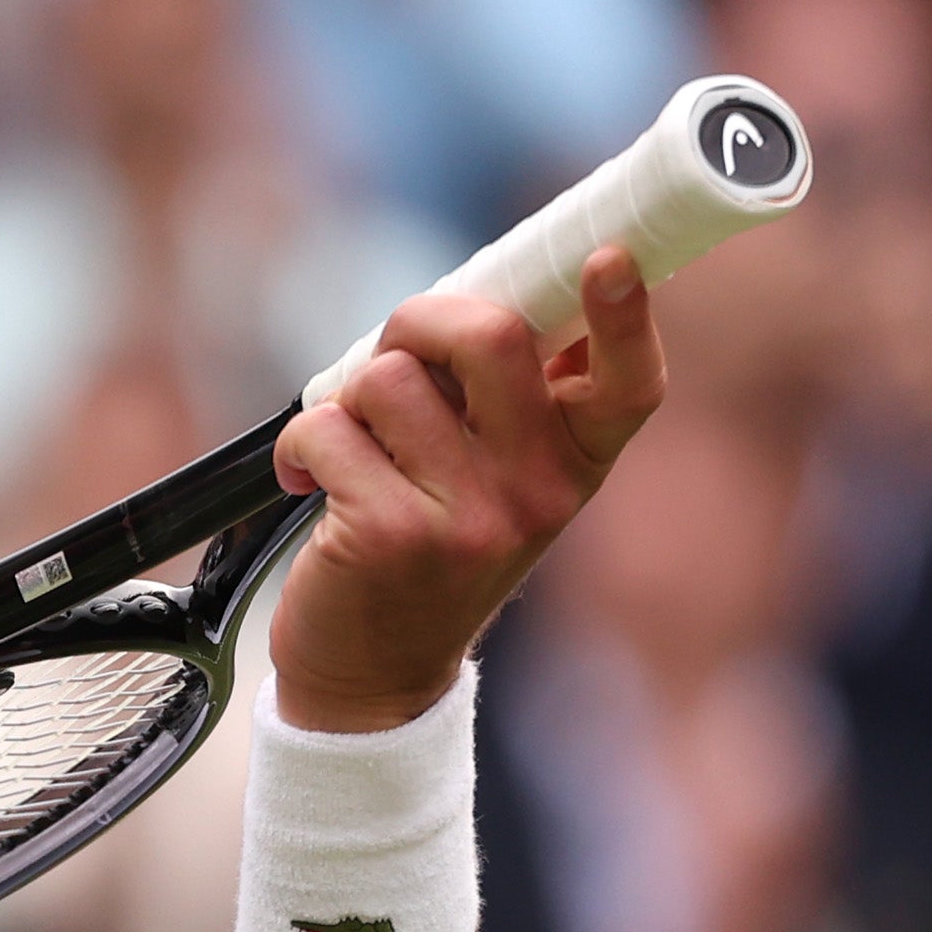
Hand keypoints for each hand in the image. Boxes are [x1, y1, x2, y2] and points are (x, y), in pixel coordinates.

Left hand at [267, 245, 664, 730]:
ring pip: (390, 377)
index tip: (609, 258)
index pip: (630, 385)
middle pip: (493, 336)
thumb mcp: (498, 481)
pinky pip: (327, 428)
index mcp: (577, 464)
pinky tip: (309, 483)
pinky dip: (301, 444)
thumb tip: (494, 292)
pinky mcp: (391, 534)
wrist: (374, 673)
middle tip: (394, 356)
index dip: (626, 316)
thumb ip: (509, 399)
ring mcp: (470, 517)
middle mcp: (540, 490)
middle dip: (422, 320)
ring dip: (351, 397)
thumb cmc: (430, 548)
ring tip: (354, 449)